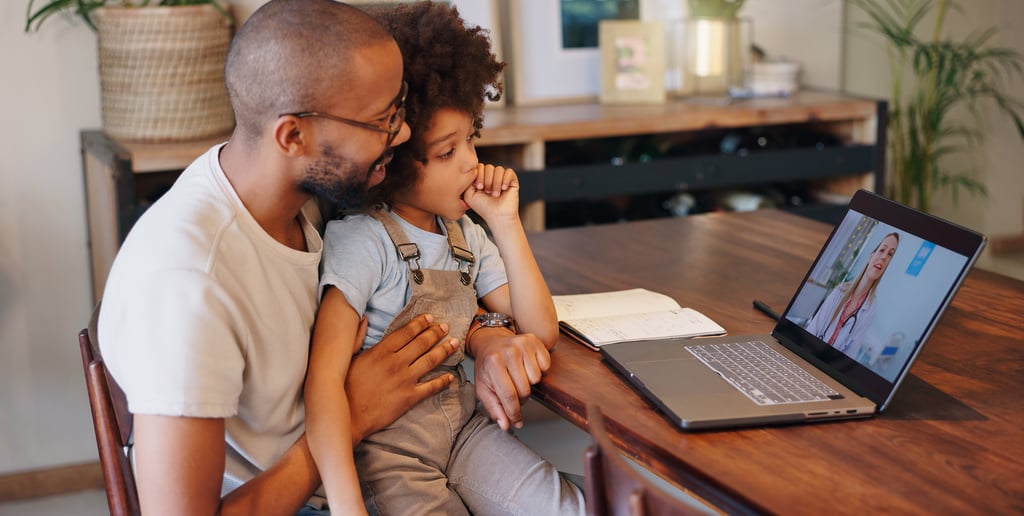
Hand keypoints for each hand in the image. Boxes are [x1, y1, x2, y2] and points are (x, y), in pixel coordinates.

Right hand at [344, 314, 457, 442]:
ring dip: (444, 351)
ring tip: (454, 343)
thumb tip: (362, 319)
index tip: (430, 318)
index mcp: (381, 351)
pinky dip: (442, 382)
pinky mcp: (409, 398)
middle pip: (421, 343)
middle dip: (436, 333)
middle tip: (446, 327)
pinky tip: (451, 377)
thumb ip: (357, 337)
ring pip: (430, 361)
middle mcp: (396, 362)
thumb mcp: (347, 358)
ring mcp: (404, 380)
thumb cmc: (344, 388)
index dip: (420, 324)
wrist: (348, 416)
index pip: (405, 332)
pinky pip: (430, 387)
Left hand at [463, 164, 518, 225]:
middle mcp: (492, 176)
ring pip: (499, 169)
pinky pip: (509, 172)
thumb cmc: (484, 208)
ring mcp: (502, 177)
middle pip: (488, 167)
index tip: (479, 188)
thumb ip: (467, 182)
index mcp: (481, 178)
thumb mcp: (469, 195)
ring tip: (495, 194)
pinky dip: (505, 180)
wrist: (498, 216)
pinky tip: (504, 189)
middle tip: (488, 192)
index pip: (479, 167)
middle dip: (487, 180)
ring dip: (496, 183)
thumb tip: (472, 171)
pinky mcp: (512, 180)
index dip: (479, 176)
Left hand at [470, 326, 550, 429]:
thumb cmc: (487, 367)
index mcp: (493, 363)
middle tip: (514, 392)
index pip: (509, 395)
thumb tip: (506, 425)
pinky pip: (545, 365)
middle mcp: (509, 352)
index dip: (514, 413)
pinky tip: (527, 367)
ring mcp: (523, 344)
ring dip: (529, 383)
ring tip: (519, 377)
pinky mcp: (534, 341)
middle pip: (525, 389)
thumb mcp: (483, 388)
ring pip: (537, 379)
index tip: (517, 421)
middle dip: (521, 398)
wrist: (491, 342)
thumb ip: (494, 408)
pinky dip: (539, 370)